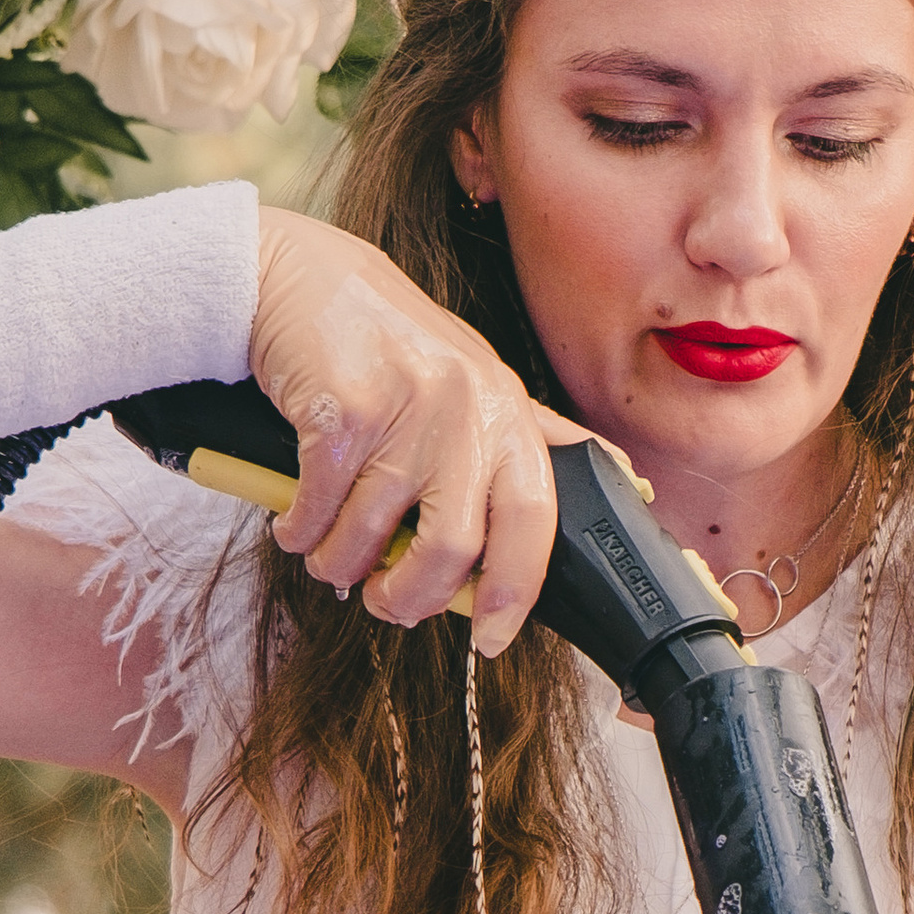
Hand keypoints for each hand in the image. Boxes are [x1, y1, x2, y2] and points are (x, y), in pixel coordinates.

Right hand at [249, 207, 596, 655]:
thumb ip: (525, 436)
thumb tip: (618, 479)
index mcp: (505, 414)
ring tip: (329, 556)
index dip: (516, 592)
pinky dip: (298, 532)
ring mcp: (401, 411)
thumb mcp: (470, 380)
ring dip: (339, 566)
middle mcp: (464, 411)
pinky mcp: (338, 413)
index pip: (535, 519)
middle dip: (410, 598)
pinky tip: (295, 523)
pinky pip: (317, 510)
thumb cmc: (385, 339)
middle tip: (386, 603)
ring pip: (373, 540)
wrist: (300, 276)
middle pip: (453, 550)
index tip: (492, 637)